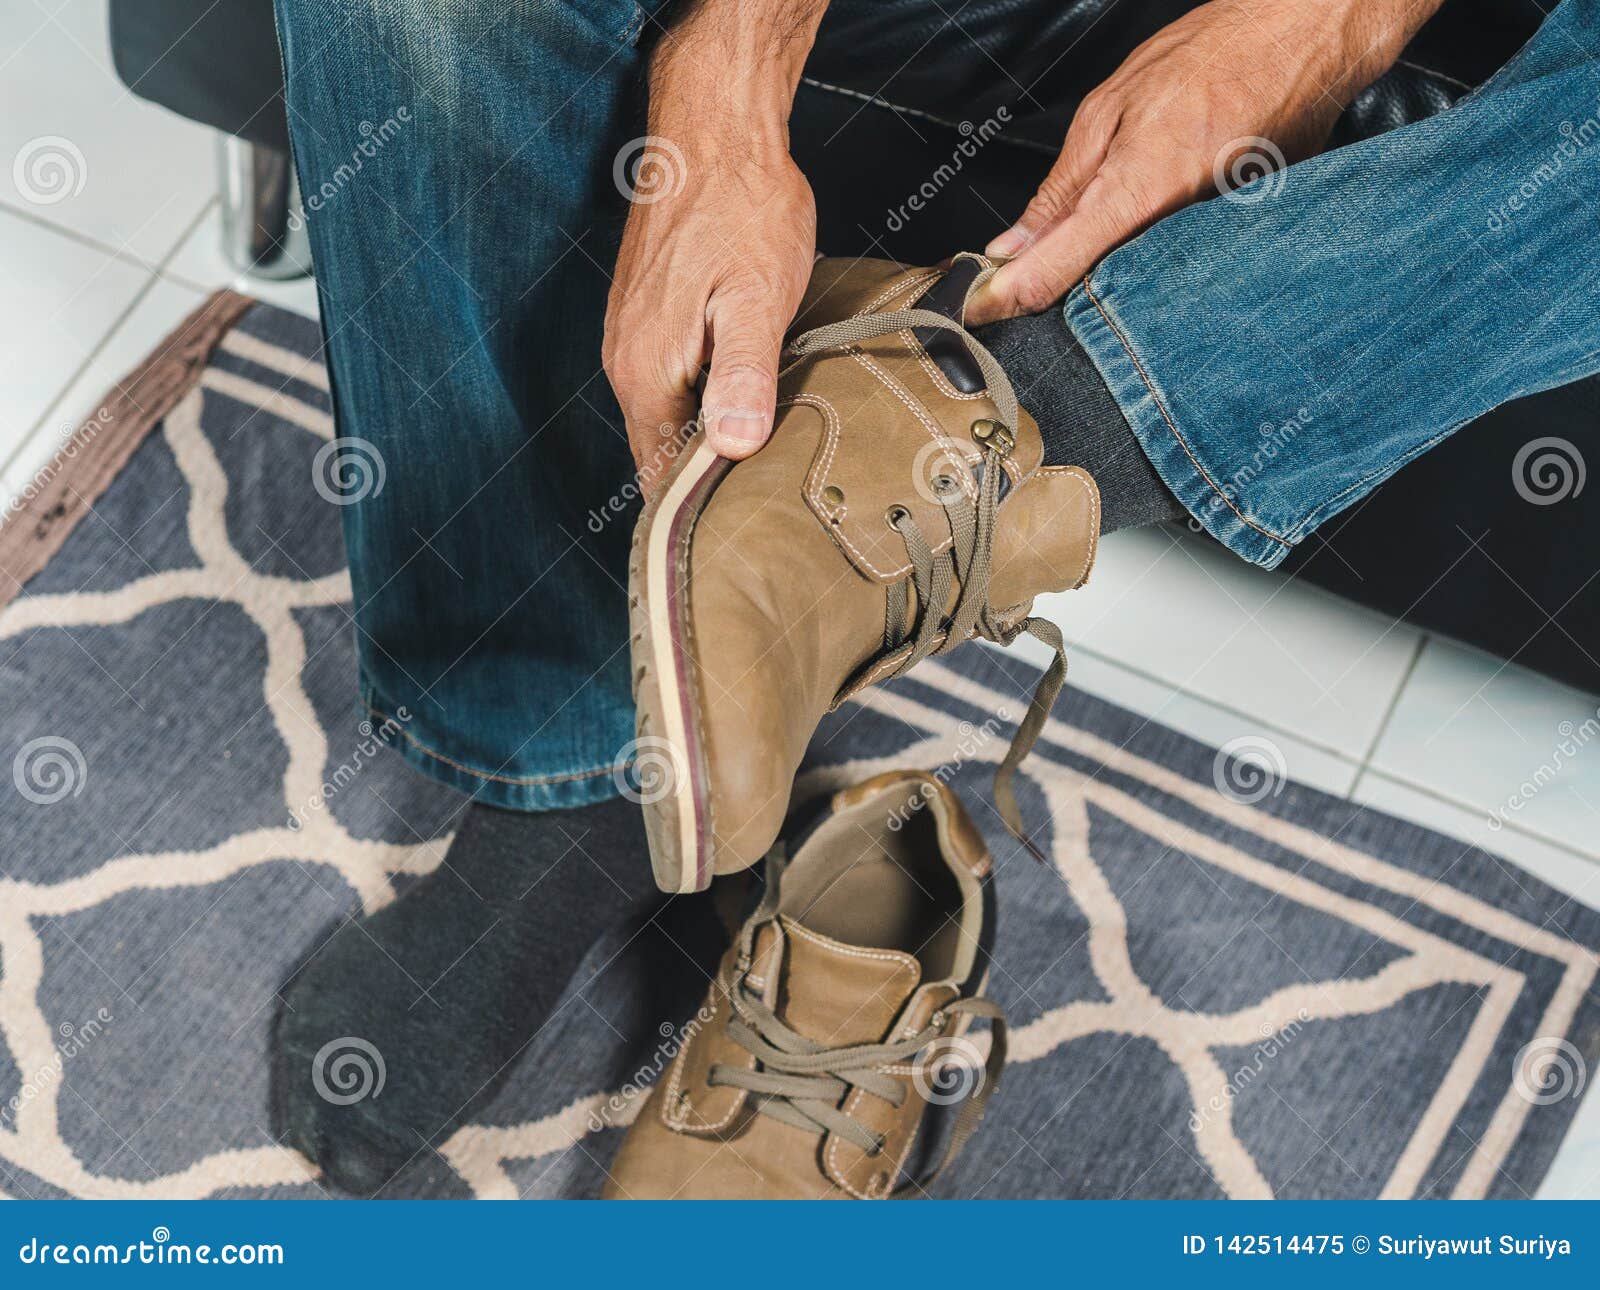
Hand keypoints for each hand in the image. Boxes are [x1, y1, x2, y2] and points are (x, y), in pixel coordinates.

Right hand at [603, 1, 825, 492]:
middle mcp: (627, 363)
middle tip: (770, 501)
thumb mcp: (758, 298)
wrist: (714, 133)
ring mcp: (632, 338)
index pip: (660, 474)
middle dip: (709, 479)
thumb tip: (731, 449)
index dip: (701, 508)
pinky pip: (673, 382)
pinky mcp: (648, 317)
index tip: (746, 526)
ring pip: (669, 416)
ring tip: (765, 460)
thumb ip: (743, 376)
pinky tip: (747, 399)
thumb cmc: (744, 211)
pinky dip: (706, 400)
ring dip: (710, 438)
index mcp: (647, 372)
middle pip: (662, 450)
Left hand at [966, 0, 1440, 323]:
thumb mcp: (1108, 110)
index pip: (1051, 274)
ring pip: (1134, 287)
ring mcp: (1210, 245)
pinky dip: (1145, 262)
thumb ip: (1060, 190)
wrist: (1307, 40)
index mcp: (1135, 193)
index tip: (975, 309)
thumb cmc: (1212, 58)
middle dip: (1050, 289)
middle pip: (1091, 292)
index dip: (1004, 299)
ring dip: (1099, 277)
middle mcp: (1174, 232)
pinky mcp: (1235, 247)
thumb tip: (1012, 246)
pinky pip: (1174, 271)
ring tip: (1085, 251)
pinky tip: (1139, 241)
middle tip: (1016, 277)